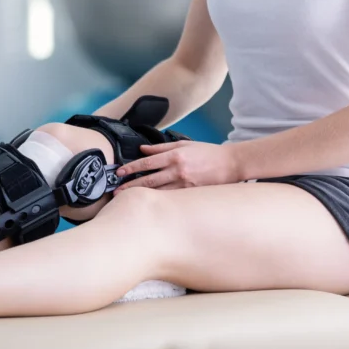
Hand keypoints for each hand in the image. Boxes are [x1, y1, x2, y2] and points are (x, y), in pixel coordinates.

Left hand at [114, 140, 241, 190]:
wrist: (231, 164)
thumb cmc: (207, 152)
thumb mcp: (184, 144)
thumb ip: (161, 148)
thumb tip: (142, 148)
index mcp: (175, 156)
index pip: (147, 162)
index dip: (131, 168)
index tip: (120, 172)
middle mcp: (178, 170)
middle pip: (149, 180)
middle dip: (131, 186)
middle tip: (116, 191)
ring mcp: (185, 184)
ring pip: (158, 192)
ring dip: (142, 195)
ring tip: (128, 200)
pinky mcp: (191, 193)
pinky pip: (171, 198)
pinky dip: (159, 200)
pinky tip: (149, 204)